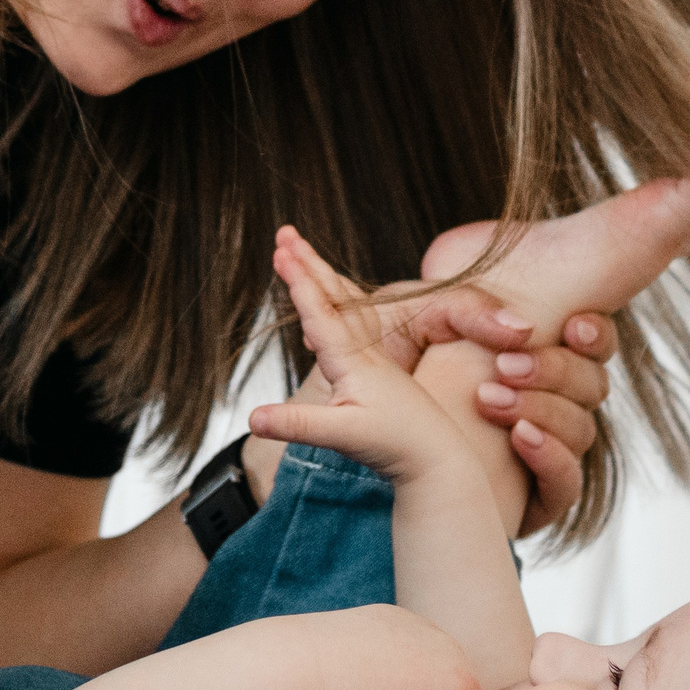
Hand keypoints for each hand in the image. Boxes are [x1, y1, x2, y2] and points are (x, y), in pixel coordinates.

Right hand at [248, 228, 478, 486]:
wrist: (438, 458)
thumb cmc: (395, 445)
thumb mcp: (342, 435)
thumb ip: (297, 425)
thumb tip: (252, 419)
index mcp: (353, 360)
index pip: (320, 312)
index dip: (299, 281)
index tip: (282, 250)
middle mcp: (364, 350)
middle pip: (331, 297)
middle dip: (307, 263)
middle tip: (285, 232)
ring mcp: (373, 357)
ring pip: (344, 305)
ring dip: (321, 276)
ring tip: (302, 253)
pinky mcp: (377, 368)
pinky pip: (354, 321)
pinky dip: (337, 301)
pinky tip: (332, 301)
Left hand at [355, 279, 619, 533]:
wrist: (343, 414)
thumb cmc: (382, 357)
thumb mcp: (415, 315)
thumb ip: (467, 306)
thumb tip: (522, 329)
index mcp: (532, 353)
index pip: (591, 344)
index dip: (595, 335)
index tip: (572, 328)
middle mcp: (545, 401)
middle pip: (593, 385)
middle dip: (557, 372)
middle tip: (506, 368)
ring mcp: (540, 450)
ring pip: (582, 430)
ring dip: (545, 410)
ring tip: (489, 400)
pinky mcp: (528, 499)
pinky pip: (566, 484)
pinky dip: (551, 457)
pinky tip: (519, 437)